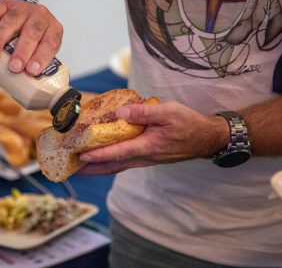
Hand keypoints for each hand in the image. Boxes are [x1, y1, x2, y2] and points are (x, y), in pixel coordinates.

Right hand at [0, 0, 62, 74]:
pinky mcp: (4, 3)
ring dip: (0, 39)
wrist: (21, 15)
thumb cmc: (33, 40)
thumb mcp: (40, 49)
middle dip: (22, 51)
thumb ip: (34, 65)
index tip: (31, 71)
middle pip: (32, 32)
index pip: (50, 43)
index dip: (42, 57)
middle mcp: (40, 16)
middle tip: (14, 67)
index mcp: (54, 29)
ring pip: (11, 21)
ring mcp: (22, 8)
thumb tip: (24, 92)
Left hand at [78, 102, 228, 174]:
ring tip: (84, 166)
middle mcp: (145, 157)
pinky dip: (112, 161)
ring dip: (101, 167)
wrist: (206, 138)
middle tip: (74, 169)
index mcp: (147, 146)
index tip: (80, 156)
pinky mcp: (150, 156)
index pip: (117, 152)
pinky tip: (106, 157)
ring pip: (119, 165)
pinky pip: (126, 161)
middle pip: (114, 165)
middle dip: (93, 168)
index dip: (98, 154)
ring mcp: (147, 159)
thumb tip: (120, 113)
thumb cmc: (188, 124)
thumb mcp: (168, 112)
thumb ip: (143, 112)